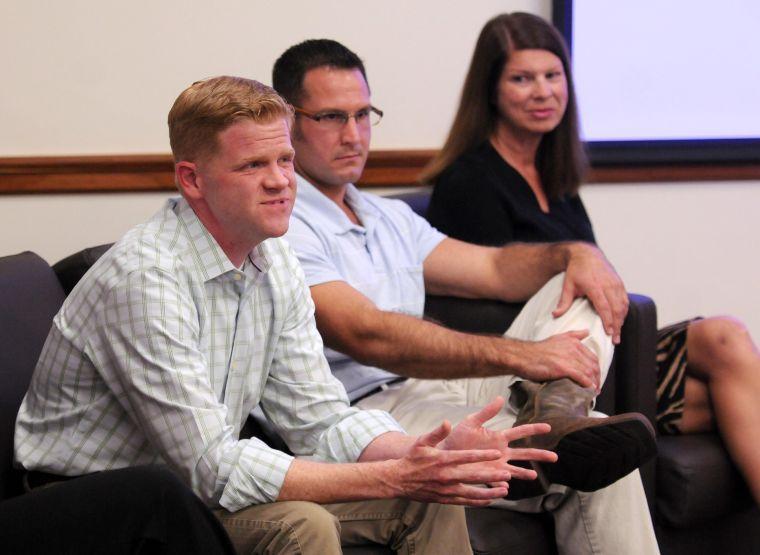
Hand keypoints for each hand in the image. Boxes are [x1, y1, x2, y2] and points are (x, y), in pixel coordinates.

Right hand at [393, 420, 512, 505]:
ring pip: (472, 493)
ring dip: (489, 492)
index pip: (466, 457)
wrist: (399, 480)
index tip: (497, 453)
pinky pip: (465, 502)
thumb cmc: (412, 459)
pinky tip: (490, 500)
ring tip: (504, 490)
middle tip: (507, 474)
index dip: (483, 455)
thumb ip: (436, 433)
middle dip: (491, 476)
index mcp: (442, 460)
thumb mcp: (422, 442)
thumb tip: (447, 422)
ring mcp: (447, 490)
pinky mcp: (445, 499)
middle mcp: (446, 476)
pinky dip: (479, 501)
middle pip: (473, 476)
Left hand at [441, 397, 557, 481]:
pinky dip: (503, 485)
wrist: (445, 453)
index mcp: (499, 437)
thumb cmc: (458, 436)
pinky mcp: (488, 476)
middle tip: (555, 457)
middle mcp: (502, 452)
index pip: (520, 432)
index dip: (534, 429)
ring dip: (525, 472)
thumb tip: (501, 398)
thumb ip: (487, 412)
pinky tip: (507, 488)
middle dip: (540, 455)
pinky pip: (498, 482)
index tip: (549, 427)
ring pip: (516, 470)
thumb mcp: (472, 422)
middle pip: (525, 453)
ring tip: (534, 475)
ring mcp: (496, 466)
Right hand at [514, 331, 600, 389]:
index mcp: (573, 342)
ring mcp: (568, 358)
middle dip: (597, 378)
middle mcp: (573, 349)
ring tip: (594, 392)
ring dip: (594, 384)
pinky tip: (589, 390)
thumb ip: (574, 335)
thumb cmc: (537, 350)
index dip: (596, 369)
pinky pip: (581, 378)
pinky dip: (588, 385)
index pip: (593, 357)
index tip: (596, 377)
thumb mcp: (558, 338)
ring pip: (589, 372)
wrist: (522, 356)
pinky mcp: (563, 368)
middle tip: (596, 387)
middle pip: (593, 366)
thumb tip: (586, 332)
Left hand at [554, 244, 628, 343]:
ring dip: (622, 320)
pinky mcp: (620, 283)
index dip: (608, 320)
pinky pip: (625, 299)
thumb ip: (564, 301)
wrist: (587, 254)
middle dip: (617, 325)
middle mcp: (608, 284)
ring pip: (623, 305)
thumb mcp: (567, 285)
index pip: (604, 306)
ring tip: (618, 333)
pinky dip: (624, 311)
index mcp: (595, 286)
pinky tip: (620, 320)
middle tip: (615, 340)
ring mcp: (616, 283)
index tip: (609, 333)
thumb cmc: (576, 270)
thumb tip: (555, 315)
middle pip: (616, 308)